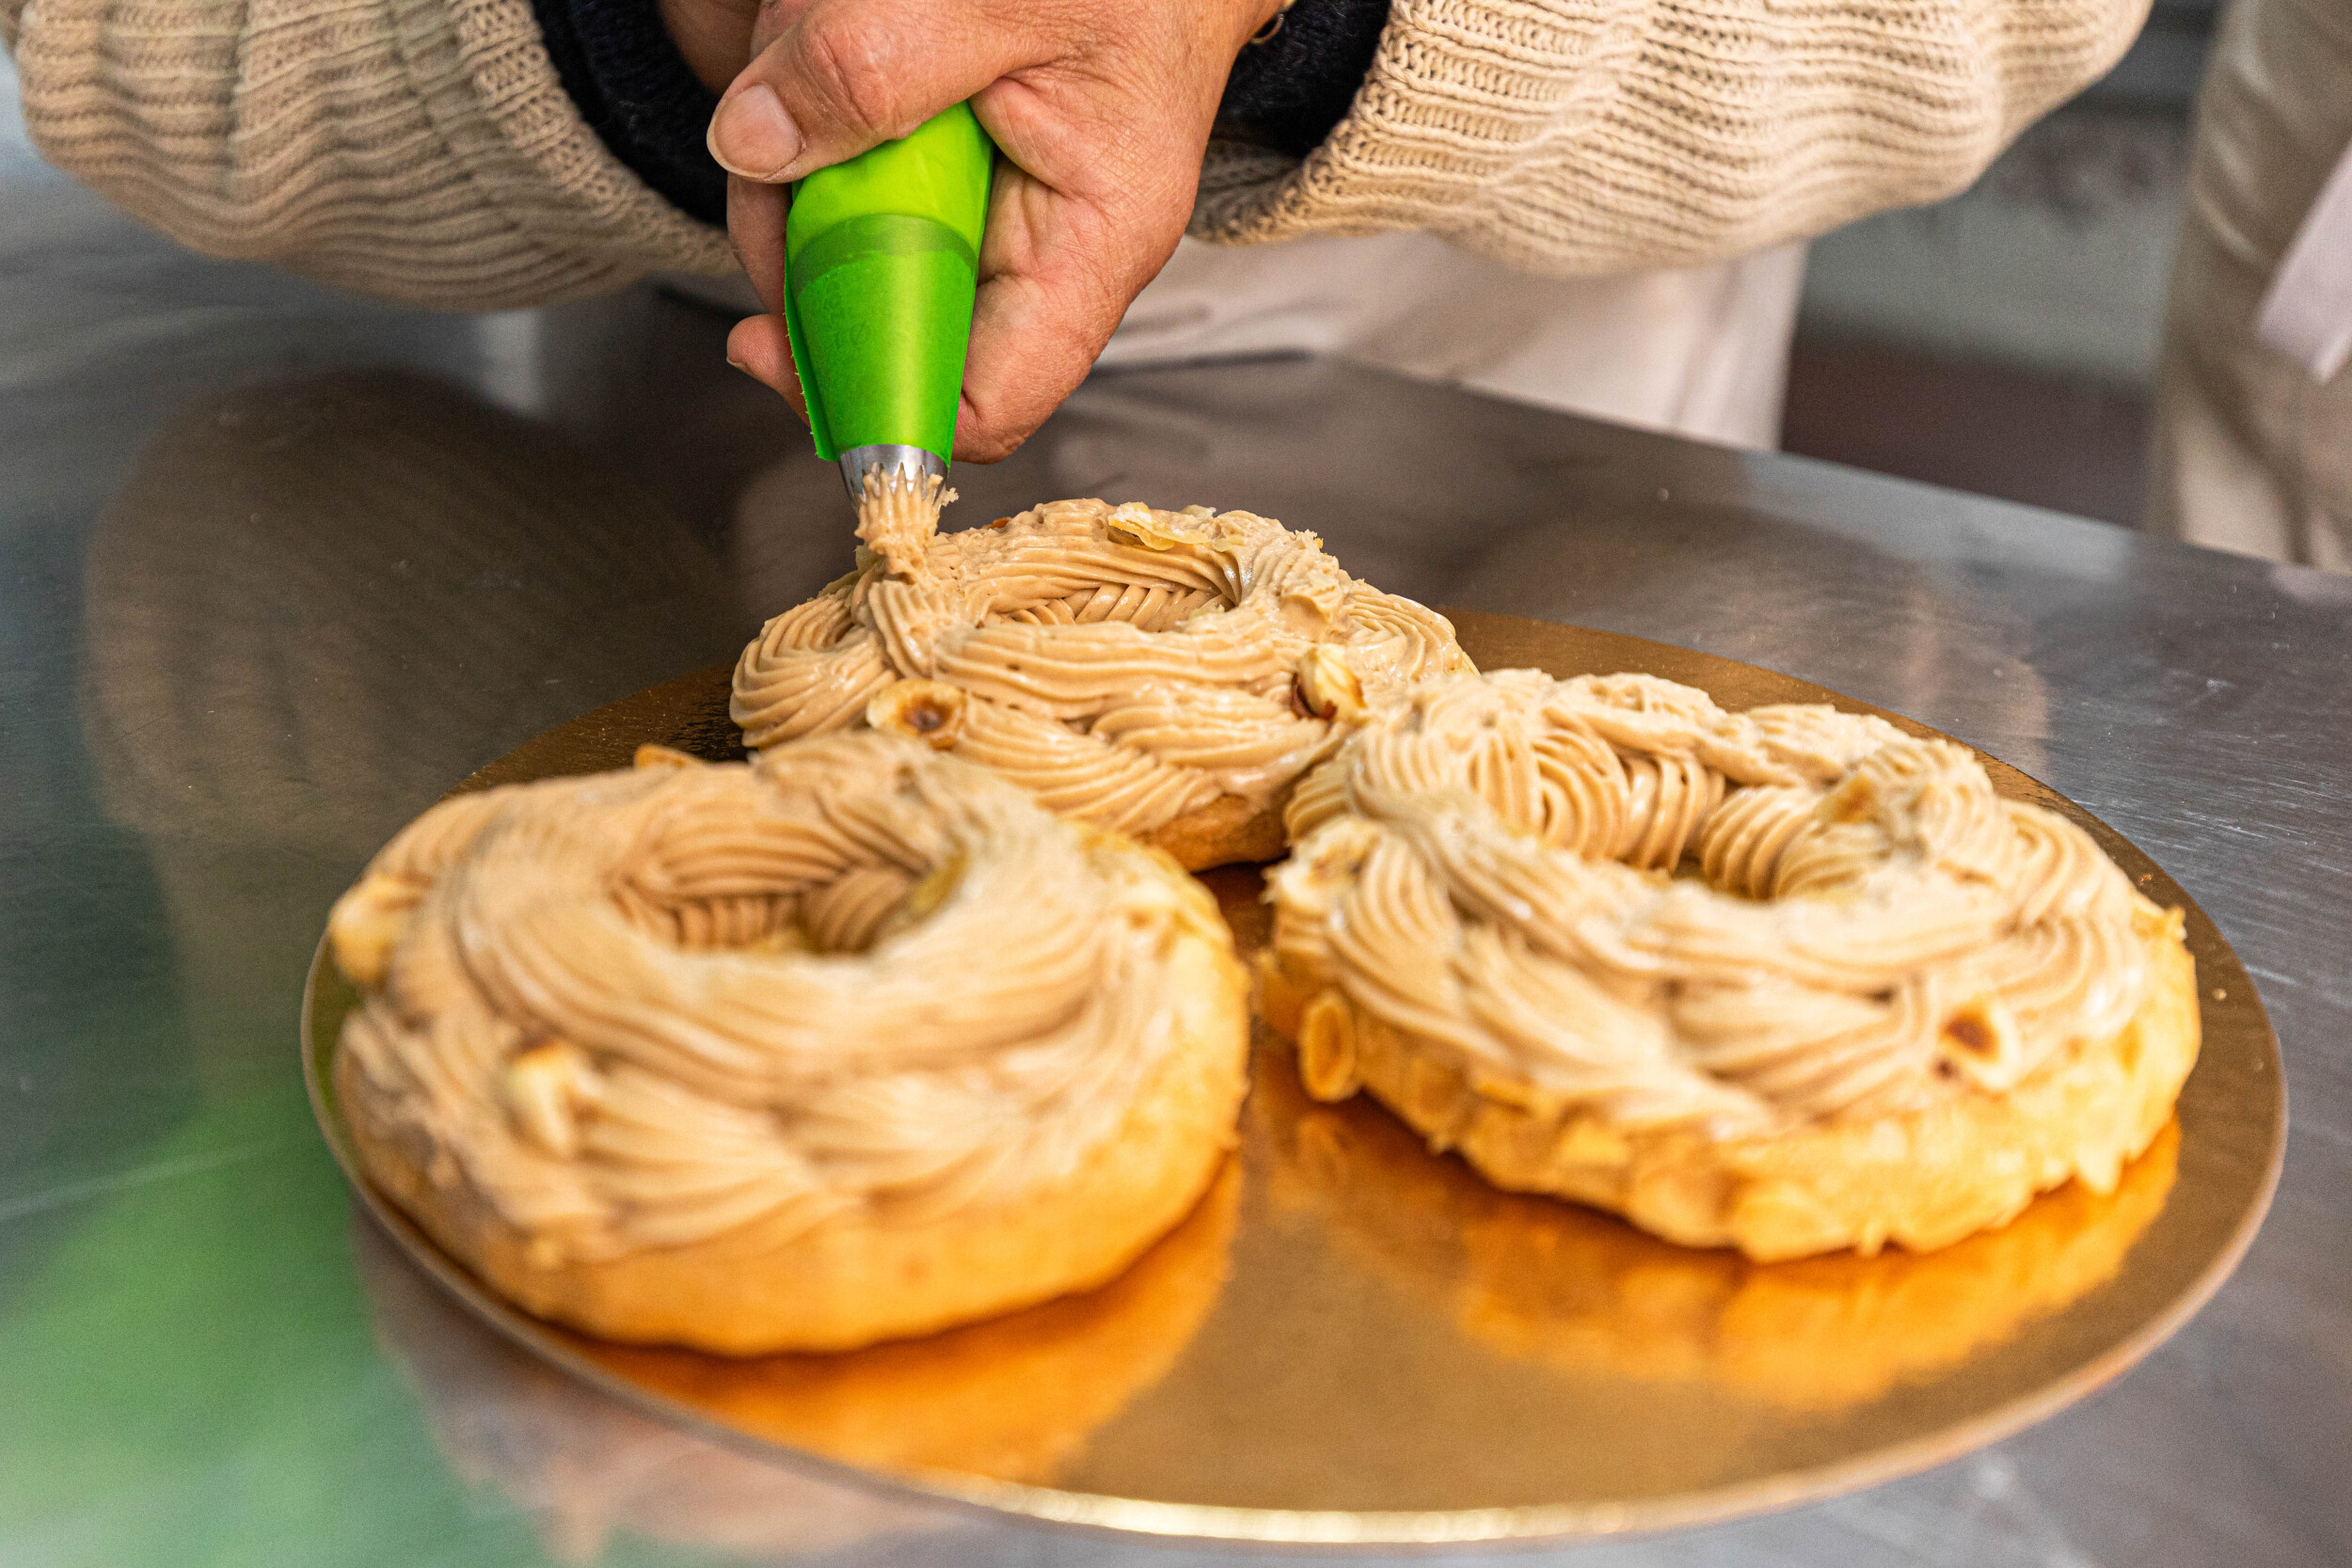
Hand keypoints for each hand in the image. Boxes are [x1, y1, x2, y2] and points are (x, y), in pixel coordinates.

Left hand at [698, 0, 1279, 462]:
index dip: (870, 396)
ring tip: (824, 37)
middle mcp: (1034, 253)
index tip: (765, 347)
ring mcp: (981, 218)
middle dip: (799, 236)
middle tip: (771, 132)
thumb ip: (875, 64)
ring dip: (795, 154)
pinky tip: (836, 39)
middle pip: (883, 323)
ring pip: (841, 243)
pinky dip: (809, 113)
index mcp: (1089, 247)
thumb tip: (753, 143)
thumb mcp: (1008, 1)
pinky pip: (842, 180)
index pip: (983, 403)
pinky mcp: (939, 178)